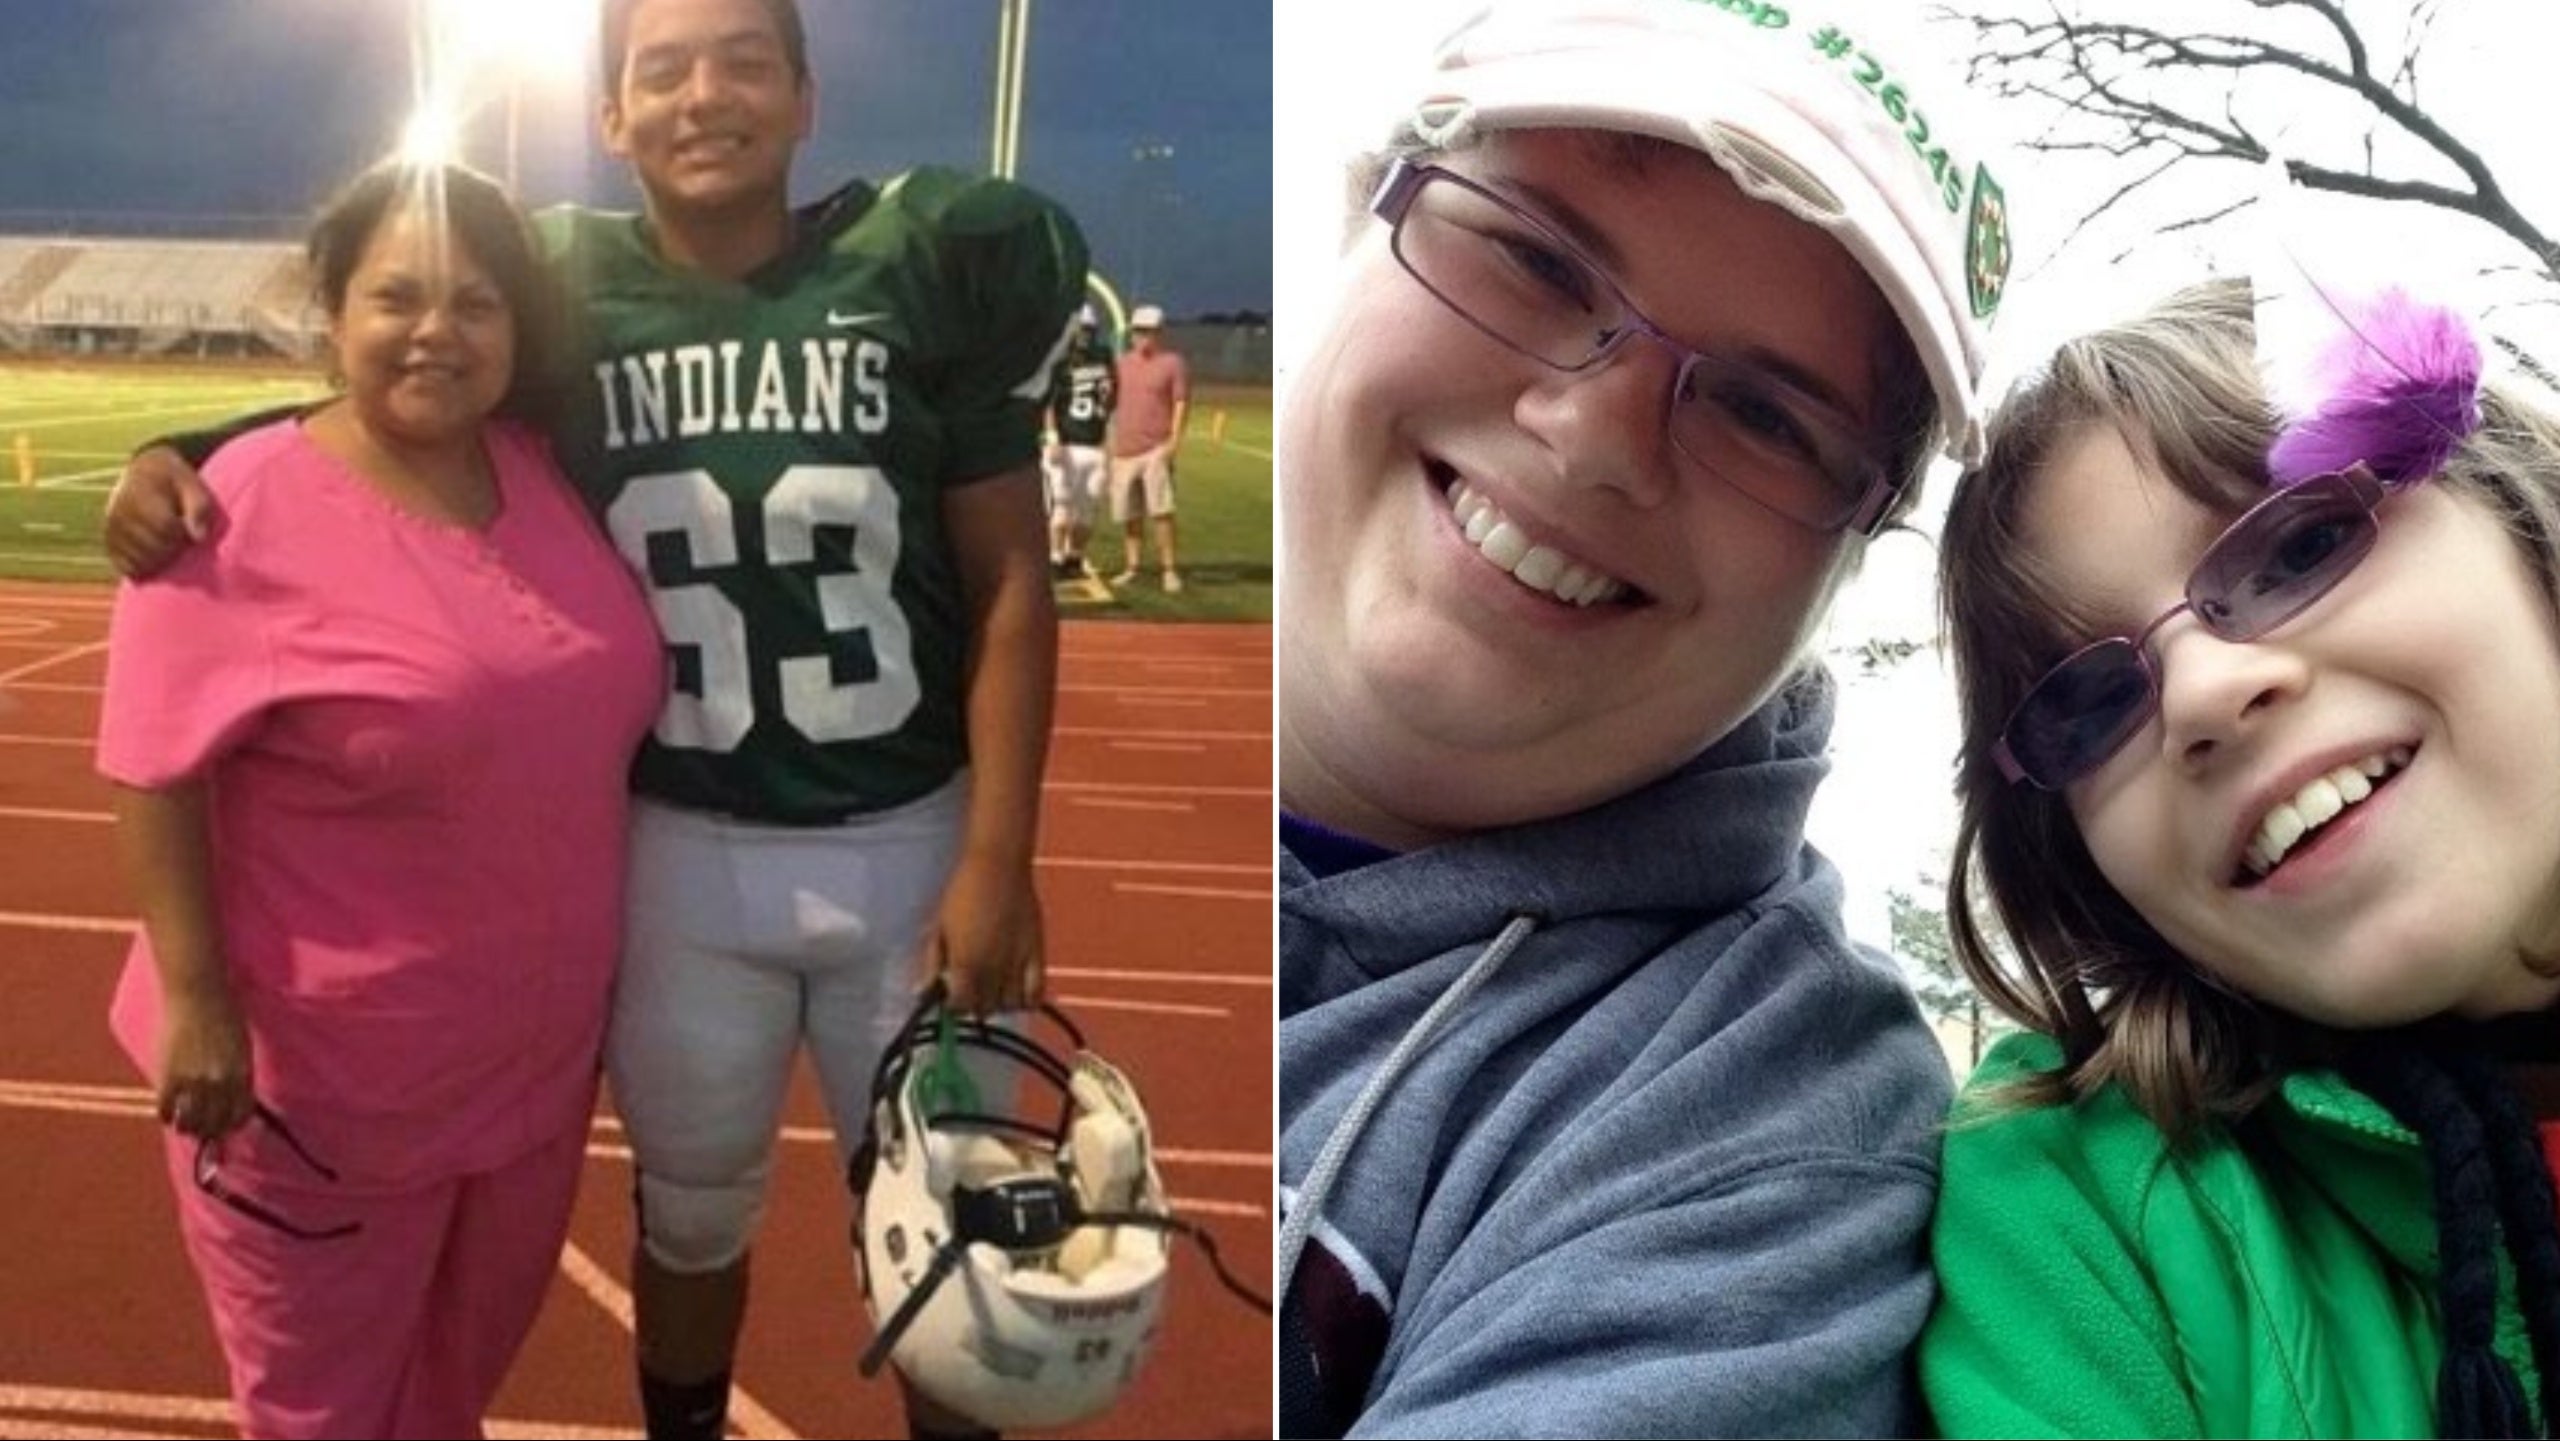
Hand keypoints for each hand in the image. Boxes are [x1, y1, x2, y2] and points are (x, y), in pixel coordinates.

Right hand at [104, 446, 216, 578]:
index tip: (185, 523)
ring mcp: (111, 530)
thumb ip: (199, 509)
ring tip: (165, 541)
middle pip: (155, 548)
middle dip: (174, 547)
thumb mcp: (193, 486)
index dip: (183, 533)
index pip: (166, 529)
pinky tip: (153, 557)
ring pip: (142, 562)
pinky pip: (126, 568)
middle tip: (177, 534)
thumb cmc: (175, 482)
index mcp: (141, 496)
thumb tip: (198, 538)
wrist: (144, 473)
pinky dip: (143, 568)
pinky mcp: (108, 543)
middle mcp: (120, 514)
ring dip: (161, 560)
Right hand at [157, 987, 253, 1139]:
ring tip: (183, 1124)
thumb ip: (237, 1073)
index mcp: (243, 1074)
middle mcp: (221, 1082)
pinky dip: (165, 1115)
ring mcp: (195, 1081)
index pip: (240, 1114)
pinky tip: (166, 1113)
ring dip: (186, 1127)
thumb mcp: (241, 1046)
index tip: (225, 1125)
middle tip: (201, 1129)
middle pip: (214, 1123)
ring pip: (189, 1122)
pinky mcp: (170, 1075)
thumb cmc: (224, 1014)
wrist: (199, 993)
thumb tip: (232, 1099)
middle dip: (209, 1130)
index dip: (232, 1124)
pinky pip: (165, 1109)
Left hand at [922, 852, 1043, 1015]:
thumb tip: (921, 992)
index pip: (959, 1007)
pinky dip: (1027, 1000)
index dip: (952, 1005)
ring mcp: (1016, 962)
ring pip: (1009, 1005)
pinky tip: (1017, 990)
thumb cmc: (964, 891)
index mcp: (965, 962)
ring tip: (993, 987)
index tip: (950, 995)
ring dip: (999, 1002)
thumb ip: (931, 963)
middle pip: (984, 1009)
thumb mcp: (938, 927)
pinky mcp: (1036, 954)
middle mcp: (992, 968)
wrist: (999, 865)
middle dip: (974, 1003)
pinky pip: (1036, 994)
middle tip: (970, 987)